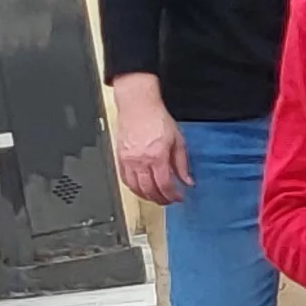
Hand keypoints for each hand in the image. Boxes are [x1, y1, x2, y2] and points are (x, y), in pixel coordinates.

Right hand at [111, 76, 188, 205]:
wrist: (138, 105)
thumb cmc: (157, 118)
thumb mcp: (178, 140)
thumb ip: (182, 163)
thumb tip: (187, 180)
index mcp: (156, 156)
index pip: (164, 185)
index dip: (173, 195)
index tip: (178, 197)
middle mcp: (140, 160)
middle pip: (149, 190)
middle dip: (160, 199)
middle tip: (168, 200)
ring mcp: (127, 160)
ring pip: (134, 187)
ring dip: (146, 196)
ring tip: (156, 197)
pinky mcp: (119, 157)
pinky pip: (124, 179)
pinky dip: (133, 188)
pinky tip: (140, 189)